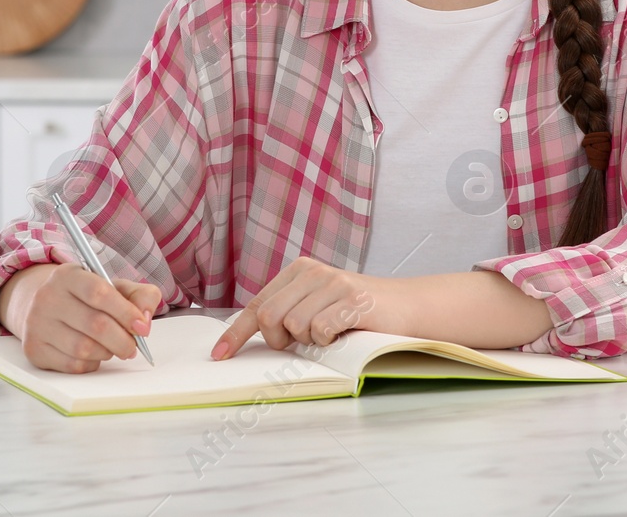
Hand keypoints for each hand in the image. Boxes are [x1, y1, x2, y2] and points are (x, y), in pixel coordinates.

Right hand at [18, 262, 161, 373]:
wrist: (41, 307)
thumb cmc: (85, 298)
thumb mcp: (112, 286)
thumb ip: (139, 295)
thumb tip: (145, 320)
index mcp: (68, 275)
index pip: (100, 293)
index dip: (126, 313)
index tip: (142, 327)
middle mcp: (47, 297)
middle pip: (95, 325)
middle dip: (122, 340)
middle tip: (132, 347)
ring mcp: (37, 324)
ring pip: (84, 349)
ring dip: (107, 353)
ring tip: (111, 347)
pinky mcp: (34, 349)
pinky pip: (72, 365)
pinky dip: (91, 364)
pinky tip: (93, 355)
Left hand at [211, 257, 383, 359]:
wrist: (406, 306)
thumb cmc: (356, 313)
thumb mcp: (317, 306)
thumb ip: (288, 314)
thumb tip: (251, 337)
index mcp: (298, 270)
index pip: (257, 304)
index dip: (236, 333)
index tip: (220, 355)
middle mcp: (312, 271)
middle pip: (270, 316)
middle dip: (279, 340)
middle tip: (303, 343)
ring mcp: (332, 282)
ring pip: (294, 326)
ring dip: (311, 342)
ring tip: (331, 334)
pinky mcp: (351, 299)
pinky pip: (320, 330)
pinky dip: (328, 341)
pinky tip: (344, 333)